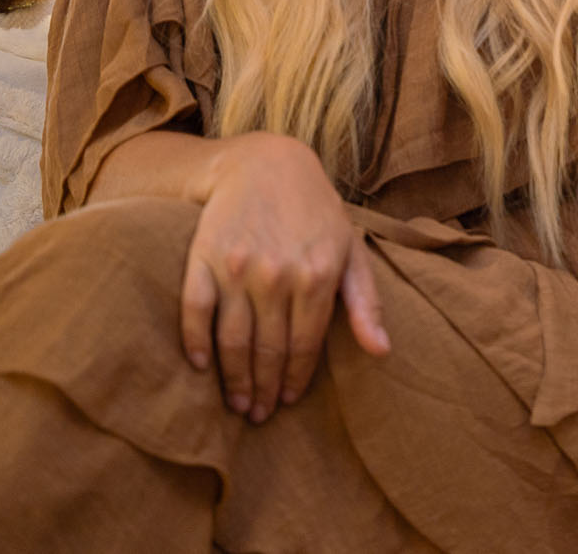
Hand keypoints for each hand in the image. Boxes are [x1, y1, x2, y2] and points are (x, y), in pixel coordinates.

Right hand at [180, 131, 389, 422]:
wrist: (267, 165)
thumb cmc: (316, 213)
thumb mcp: (351, 251)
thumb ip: (366, 302)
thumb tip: (382, 352)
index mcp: (318, 276)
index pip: (304, 346)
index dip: (295, 380)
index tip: (288, 401)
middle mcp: (277, 275)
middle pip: (267, 350)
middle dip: (264, 389)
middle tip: (258, 414)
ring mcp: (237, 268)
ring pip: (232, 341)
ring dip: (233, 379)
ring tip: (236, 403)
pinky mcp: (202, 258)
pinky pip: (195, 312)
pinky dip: (195, 344)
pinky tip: (200, 367)